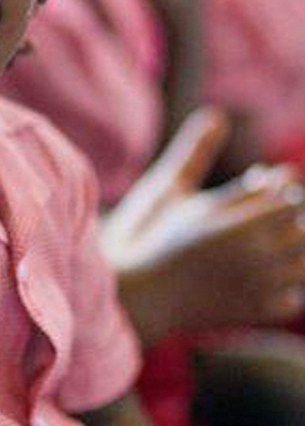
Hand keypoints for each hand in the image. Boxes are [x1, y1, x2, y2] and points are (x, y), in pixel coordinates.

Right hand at [103, 108, 304, 341]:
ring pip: (304, 266)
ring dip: (294, 256)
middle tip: (260, 224)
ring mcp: (258, 286)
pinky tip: (262, 282)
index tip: (259, 194)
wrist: (138, 295)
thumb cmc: (152, 237)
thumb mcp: (173, 189)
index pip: (291, 198)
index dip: (281, 193)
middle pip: (303, 231)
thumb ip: (200, 153)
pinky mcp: (254, 312)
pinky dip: (287, 290)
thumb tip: (217, 113)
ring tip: (263, 251)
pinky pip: (293, 301)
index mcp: (238, 220)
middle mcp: (255, 254)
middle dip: (290, 223)